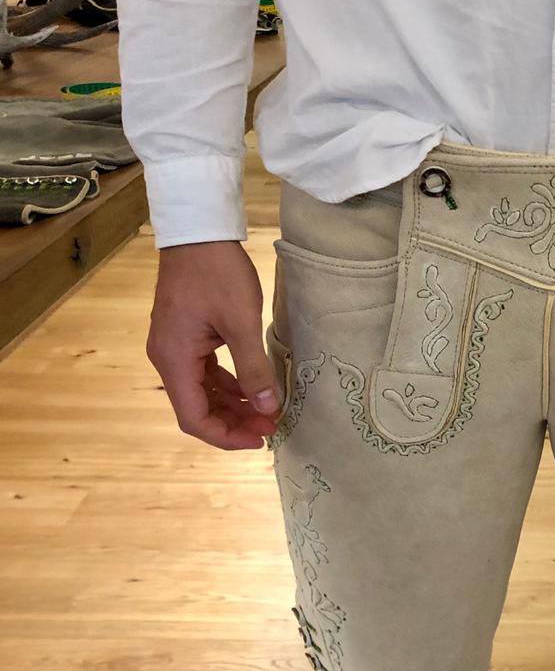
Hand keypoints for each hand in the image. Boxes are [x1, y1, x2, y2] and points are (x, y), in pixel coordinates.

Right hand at [147, 241, 279, 449]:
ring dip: (232, 404)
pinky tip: (253, 387)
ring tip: (267, 410)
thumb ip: (253, 368)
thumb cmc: (218, 273)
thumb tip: (268, 407)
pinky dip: (227, 384)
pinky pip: (204, 372)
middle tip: (271, 425)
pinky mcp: (186, 336)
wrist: (198, 232)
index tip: (259, 438)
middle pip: (197, 408)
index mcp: (173, 360)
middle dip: (233, 421)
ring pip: (202, 391)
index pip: (194, 418)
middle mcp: (167, 358)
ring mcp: (174, 347)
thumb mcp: (241, 322)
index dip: (226, 435)